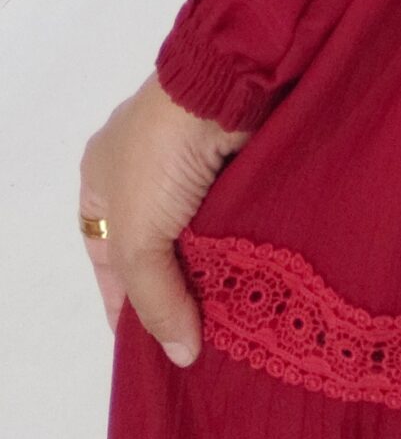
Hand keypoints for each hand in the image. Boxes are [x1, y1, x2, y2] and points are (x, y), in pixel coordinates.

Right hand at [78, 74, 251, 364]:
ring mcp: (195, 165)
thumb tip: (182, 355)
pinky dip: (245, 245)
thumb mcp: (137, 238)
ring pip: (203, 237)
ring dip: (217, 272)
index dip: (125, 305)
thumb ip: (156, 300)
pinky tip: (260, 280)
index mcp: (101, 183)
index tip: (150, 350)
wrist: (227, 82)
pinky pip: (238, 216)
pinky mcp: (239, 160)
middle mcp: (146, 173)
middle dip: (178, 292)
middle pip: (159, 250)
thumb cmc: (160, 156)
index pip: (107, 260)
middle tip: (202, 344)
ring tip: (238, 323)